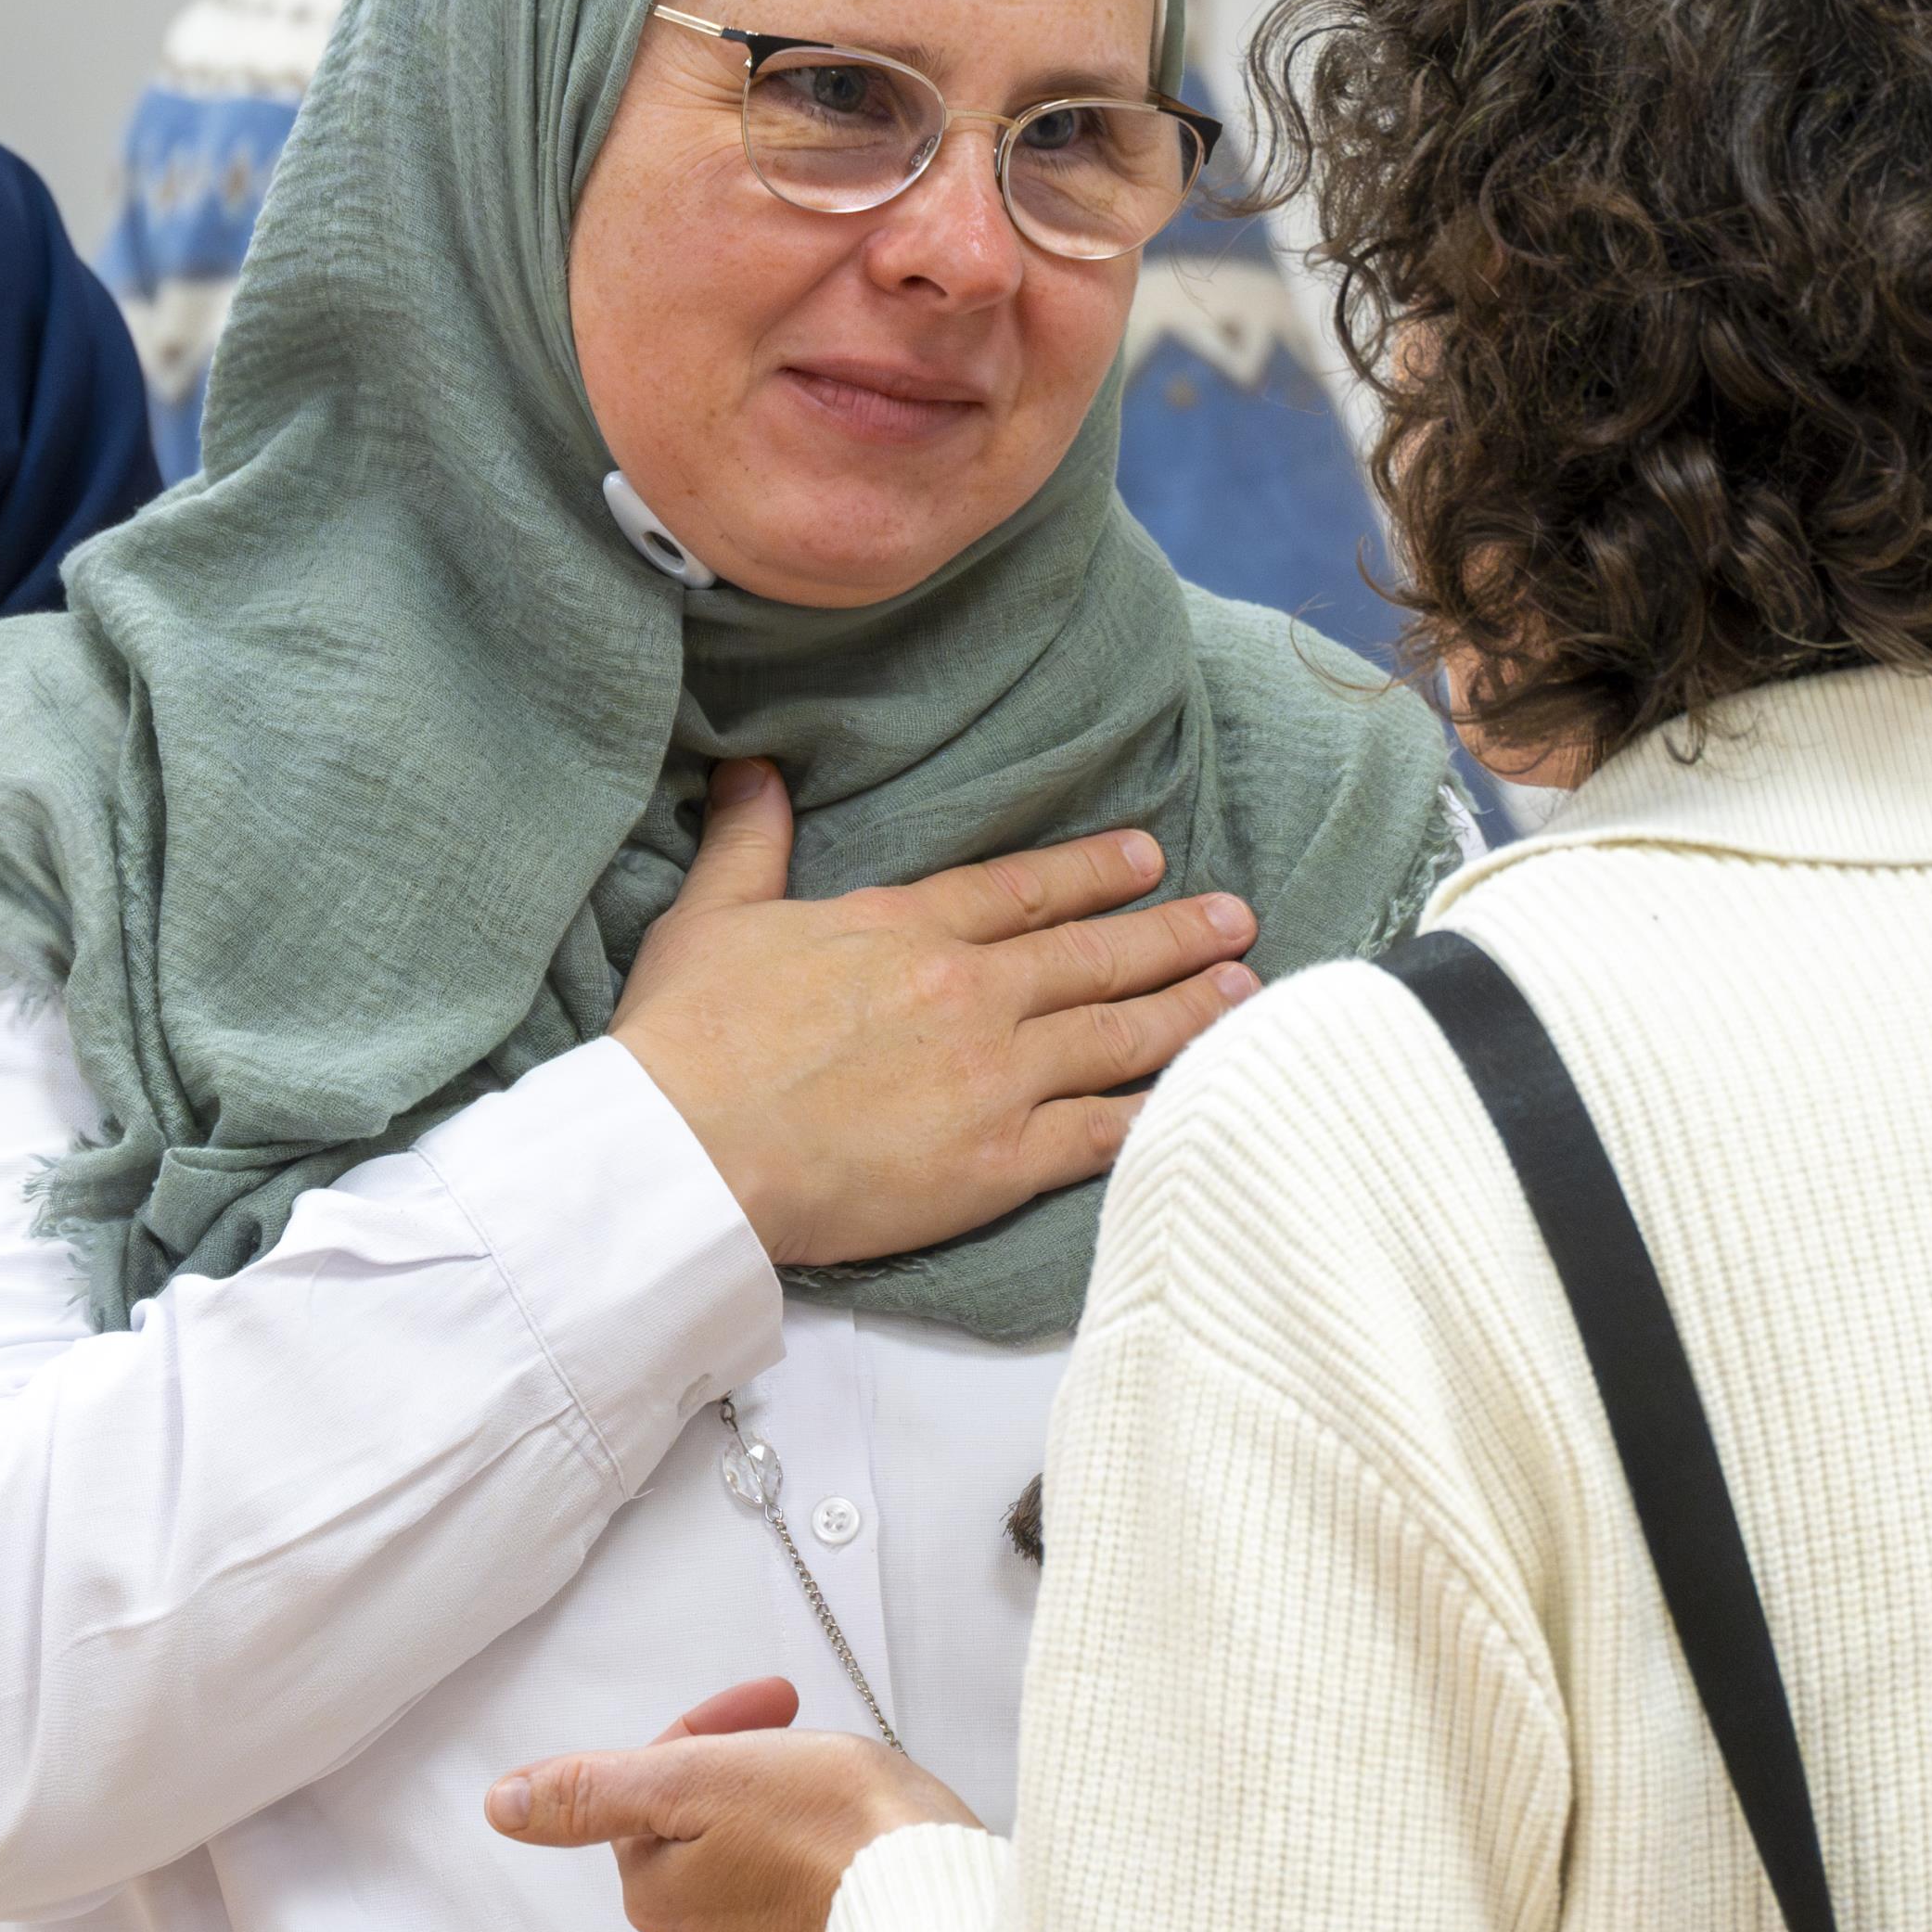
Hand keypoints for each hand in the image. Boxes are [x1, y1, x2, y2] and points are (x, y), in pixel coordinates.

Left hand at [485, 1677, 981, 1931]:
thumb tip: (506, 1803)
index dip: (711, 1729)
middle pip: (704, 1830)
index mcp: (663, 1893)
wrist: (942, 1919)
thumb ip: (597, 1791)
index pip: (655, 1790)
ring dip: (790, 1818)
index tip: (773, 1704)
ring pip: (758, 1867)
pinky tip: (867, 1849)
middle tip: (807, 1740)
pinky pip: (812, 1909)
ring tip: (847, 1793)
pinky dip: (831, 1867)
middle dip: (746, 1772)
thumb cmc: (841, 1841)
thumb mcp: (703, 1778)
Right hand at [610, 760, 1261, 1267]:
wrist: (690, 1150)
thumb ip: (749, 842)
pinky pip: (1103, 1133)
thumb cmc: (687, 1039)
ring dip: (1188, 1010)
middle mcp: (971, 991)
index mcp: (907, 928)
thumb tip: (755, 769)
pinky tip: (1201, 1099)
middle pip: (1095, 956)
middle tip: (1235, 919)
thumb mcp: (711, 916)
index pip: (1026, 889)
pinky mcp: (1001, 1162)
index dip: (1094, 871)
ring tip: (1244, 990)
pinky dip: (1159, 1112)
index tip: (1148, 855)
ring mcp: (997, 1077)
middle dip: (1173, 934)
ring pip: (1119, 1035)